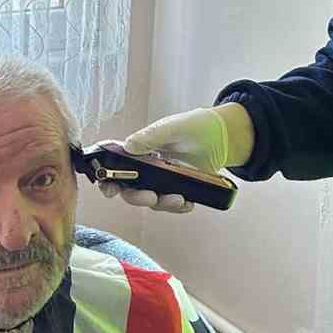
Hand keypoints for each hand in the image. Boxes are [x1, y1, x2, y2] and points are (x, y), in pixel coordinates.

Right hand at [95, 104, 254, 212]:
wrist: (223, 136)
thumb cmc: (195, 126)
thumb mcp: (172, 127)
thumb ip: (150, 137)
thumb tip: (127, 147)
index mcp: (139, 152)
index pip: (116, 168)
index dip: (108, 181)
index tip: (110, 190)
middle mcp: (148, 169)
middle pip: (131, 190)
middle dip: (137, 197)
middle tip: (150, 196)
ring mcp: (163, 181)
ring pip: (153, 200)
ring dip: (161, 203)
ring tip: (177, 198)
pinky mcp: (179, 189)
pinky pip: (173, 204)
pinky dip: (179, 206)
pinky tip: (187, 202)